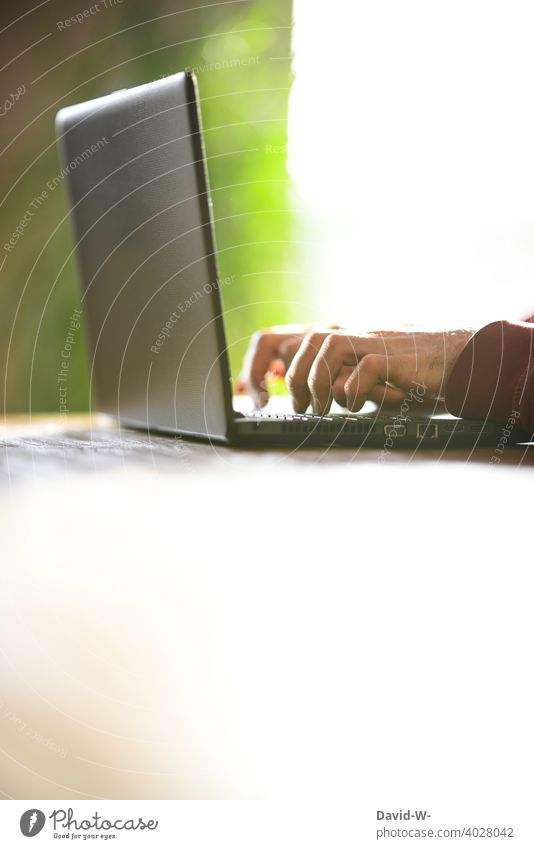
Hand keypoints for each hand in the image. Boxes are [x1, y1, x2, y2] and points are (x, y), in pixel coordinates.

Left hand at [240, 326, 473, 412]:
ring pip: (321, 348)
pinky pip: (358, 371)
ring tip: (323, 409)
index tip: (250, 397)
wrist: (449, 361)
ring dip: (317, 386)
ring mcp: (364, 340)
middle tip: (292, 408)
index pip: (272, 340)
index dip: (253, 368)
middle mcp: (340, 333)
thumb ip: (327, 382)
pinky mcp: (387, 355)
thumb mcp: (355, 378)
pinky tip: (356, 404)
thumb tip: (292, 398)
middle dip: (285, 380)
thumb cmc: (400, 373)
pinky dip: (352, 393)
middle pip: (290, 343)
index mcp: (326, 339)